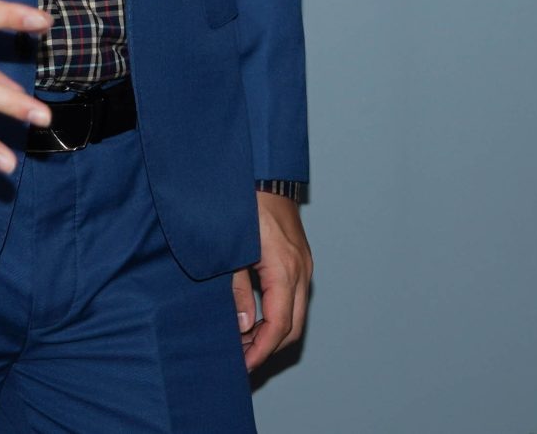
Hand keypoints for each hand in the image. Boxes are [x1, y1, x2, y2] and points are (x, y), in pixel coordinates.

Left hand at [233, 190, 312, 371]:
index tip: (244, 364)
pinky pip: (295, 298)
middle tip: (242, 358)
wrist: (264, 173)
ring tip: (245, 342)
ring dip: (274, 332)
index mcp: (284, 269)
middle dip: (268, 347)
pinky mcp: (300, 260)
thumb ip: (237, 288)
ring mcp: (304, 265)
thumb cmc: (244, 206)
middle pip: (292, 326)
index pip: (279, 325)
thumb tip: (243, 325)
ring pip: (296, 314)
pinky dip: (279, 314)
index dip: (262, 349)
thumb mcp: (231, 250)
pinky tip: (256, 318)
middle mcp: (301, 271)